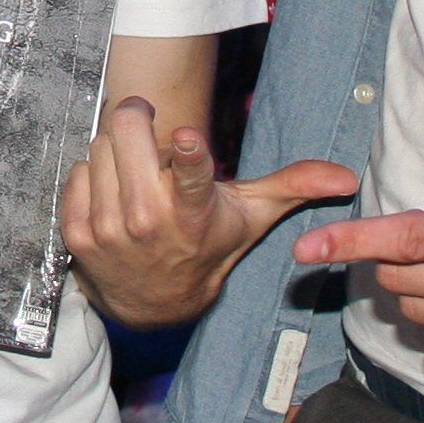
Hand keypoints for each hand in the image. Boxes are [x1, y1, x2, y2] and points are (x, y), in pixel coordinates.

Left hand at [61, 98, 356, 328]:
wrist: (155, 303)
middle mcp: (150, 221)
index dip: (187, 153)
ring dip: (116, 150)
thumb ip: (293, 186)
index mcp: (195, 213)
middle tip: (147, 126)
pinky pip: (76, 171)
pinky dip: (93, 174)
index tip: (183, 138)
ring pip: (100, 147)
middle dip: (137, 118)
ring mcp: (109, 228)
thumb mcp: (251, 217)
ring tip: (134, 172)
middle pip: (126, 133)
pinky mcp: (77, 234)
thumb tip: (347, 177)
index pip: (191, 178)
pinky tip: (112, 192)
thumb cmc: (207, 246)